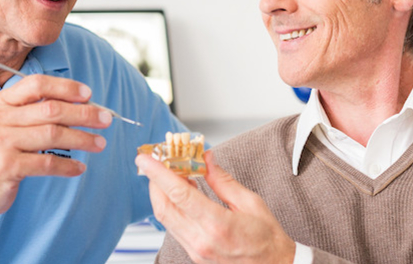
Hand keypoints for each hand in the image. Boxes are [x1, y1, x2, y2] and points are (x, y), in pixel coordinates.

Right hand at [0, 73, 111, 219]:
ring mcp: (1, 143)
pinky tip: (80, 168)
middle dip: (83, 113)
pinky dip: (68, 166)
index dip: (65, 87)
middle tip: (106, 119)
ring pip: (53, 135)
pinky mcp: (7, 167)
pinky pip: (46, 163)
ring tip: (100, 143)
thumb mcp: (8, 124)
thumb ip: (35, 111)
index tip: (88, 94)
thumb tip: (83, 104)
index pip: (36, 84)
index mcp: (1, 102)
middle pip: (50, 109)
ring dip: (82, 139)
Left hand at [136, 151, 295, 263]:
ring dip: (161, 194)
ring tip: (171, 174)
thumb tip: (205, 159)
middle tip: (158, 161)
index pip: (178, 194)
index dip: (158, 174)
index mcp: (217, 224)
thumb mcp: (250, 202)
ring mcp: (195, 249)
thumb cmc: (266, 237)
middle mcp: (201, 240)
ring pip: (165, 218)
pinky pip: (174, 227)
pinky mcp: (193, 253)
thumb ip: (222, 180)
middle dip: (155, 181)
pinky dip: (171, 207)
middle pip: (164, 207)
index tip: (146, 159)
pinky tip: (181, 194)